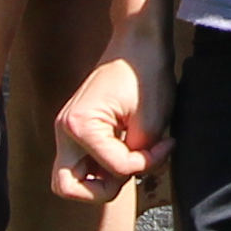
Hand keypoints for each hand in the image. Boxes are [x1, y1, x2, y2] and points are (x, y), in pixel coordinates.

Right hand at [56, 20, 172, 202]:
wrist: (138, 42)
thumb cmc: (146, 73)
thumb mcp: (152, 120)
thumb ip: (142, 157)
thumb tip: (134, 176)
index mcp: (80, 126)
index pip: (115, 170)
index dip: (147, 163)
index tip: (165, 144)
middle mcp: (65, 130)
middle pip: (67, 187)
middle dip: (103, 189)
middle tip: (130, 170)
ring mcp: (67, 130)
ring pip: (71, 178)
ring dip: (101, 179)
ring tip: (131, 160)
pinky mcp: (76, 129)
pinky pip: (82, 163)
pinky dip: (102, 166)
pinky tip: (128, 150)